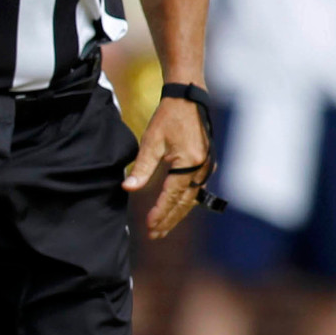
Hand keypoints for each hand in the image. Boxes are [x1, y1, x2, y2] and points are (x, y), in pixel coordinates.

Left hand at [123, 94, 214, 239]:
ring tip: (163, 228)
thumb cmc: (168, 118)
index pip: (171, 196)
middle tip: (154, 235)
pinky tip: (176, 209)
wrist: (187, 99)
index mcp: (189, 163)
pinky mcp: (207, 164)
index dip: (160, 213)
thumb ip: (141, 167)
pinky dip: (185, 202)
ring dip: (177, 214)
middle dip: (169, 220)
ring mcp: (207, 167)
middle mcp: (202, 168)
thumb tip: (128, 188)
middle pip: (184, 202)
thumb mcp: (151, 142)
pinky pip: (196, 189)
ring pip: (191, 198)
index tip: (148, 227)